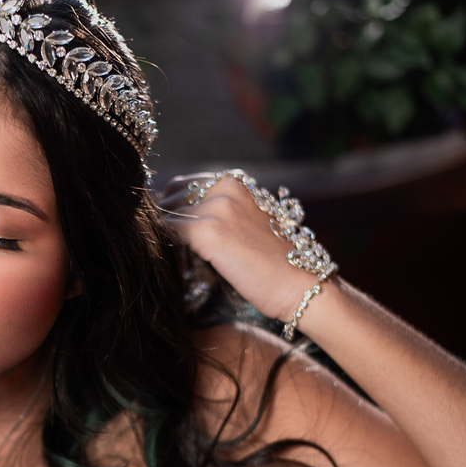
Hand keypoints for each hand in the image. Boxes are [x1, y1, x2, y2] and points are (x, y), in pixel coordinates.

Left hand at [159, 172, 318, 320]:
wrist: (300, 285)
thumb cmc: (274, 262)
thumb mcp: (247, 222)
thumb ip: (218, 212)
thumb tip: (176, 218)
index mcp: (233, 182)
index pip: (181, 187)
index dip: (173, 211)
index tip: (174, 233)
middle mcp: (224, 187)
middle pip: (170, 198)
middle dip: (165, 222)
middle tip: (173, 249)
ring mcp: (216, 207)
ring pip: (165, 215)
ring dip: (165, 236)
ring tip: (177, 258)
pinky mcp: (207, 231)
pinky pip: (167, 233)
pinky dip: (166, 247)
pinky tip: (178, 263)